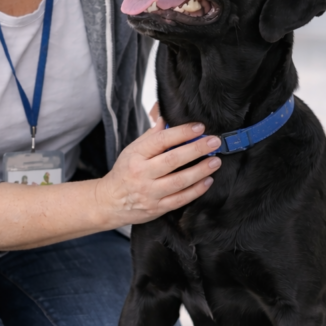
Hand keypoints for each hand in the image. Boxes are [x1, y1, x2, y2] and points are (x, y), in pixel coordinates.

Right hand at [95, 118, 220, 228]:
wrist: (110, 202)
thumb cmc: (125, 172)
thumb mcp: (133, 150)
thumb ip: (152, 135)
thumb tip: (167, 117)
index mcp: (136, 156)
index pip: (160, 140)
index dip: (182, 132)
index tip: (199, 127)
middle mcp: (142, 174)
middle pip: (172, 160)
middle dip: (196, 149)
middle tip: (214, 142)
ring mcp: (150, 193)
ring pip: (179, 181)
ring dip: (200, 170)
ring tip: (215, 161)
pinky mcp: (157, 208)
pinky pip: (180, 199)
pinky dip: (196, 190)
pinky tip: (207, 181)